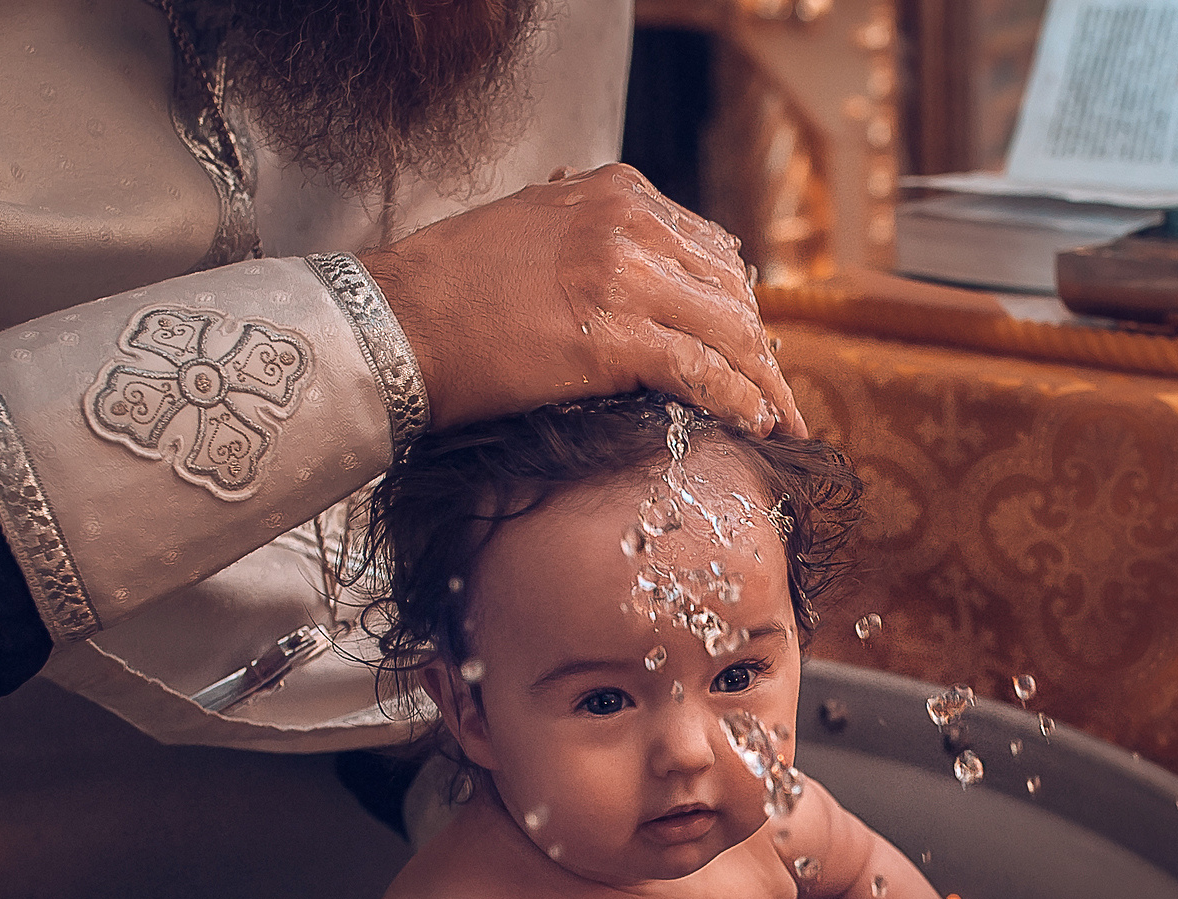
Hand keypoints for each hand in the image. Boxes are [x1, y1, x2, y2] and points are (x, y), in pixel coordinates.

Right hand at [357, 163, 804, 437]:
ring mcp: (626, 277)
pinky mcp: (615, 337)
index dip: (739, 306)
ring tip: (780, 421)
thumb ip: (588, 226)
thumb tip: (633, 243)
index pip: (711, 247)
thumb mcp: (531, 224)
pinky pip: (703, 372)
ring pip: (729, 332)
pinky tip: (757, 425)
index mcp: (617, 193)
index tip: (752, 347)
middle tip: (777, 395)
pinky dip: (740, 401)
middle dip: (760, 349)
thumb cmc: (451, 287)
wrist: (397, 322)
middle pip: (732, 291)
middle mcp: (631, 224)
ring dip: (764, 383)